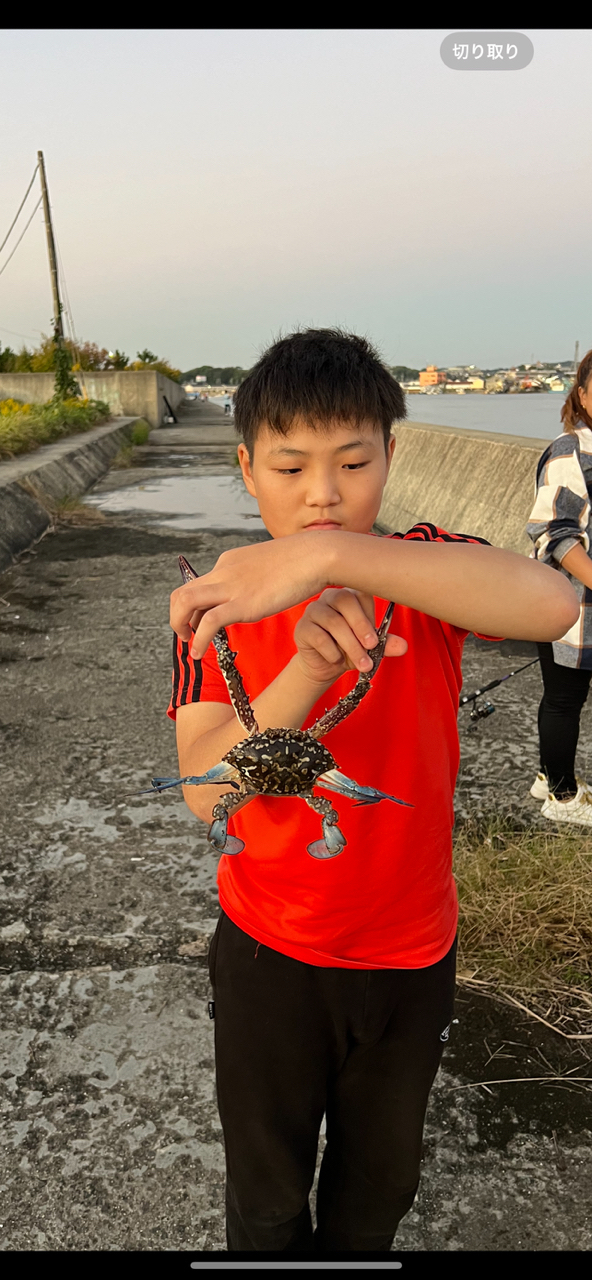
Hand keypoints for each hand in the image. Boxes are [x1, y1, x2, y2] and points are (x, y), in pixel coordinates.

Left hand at [170, 534, 335, 655]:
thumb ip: (256, 579)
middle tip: (186, 635)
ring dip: (179, 626)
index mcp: (228, 562)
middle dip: (177, 616)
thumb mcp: (270, 567)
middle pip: (182, 592)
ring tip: (188, 645)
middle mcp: (223, 571)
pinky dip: (198, 640)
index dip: (194, 609)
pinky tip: (198, 653)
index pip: (199, 585)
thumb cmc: (304, 562)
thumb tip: (259, 591)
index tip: (199, 624)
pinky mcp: (243, 603)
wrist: (318, 555)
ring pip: (185, 602)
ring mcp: (231, 587)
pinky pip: (208, 622)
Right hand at [293, 588, 406, 685]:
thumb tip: (402, 646)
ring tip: (362, 663)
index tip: (377, 637)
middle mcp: (330, 596)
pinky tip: (337, 659)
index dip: (370, 613)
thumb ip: (385, 644)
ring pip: (333, 621)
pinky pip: (319, 637)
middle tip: (372, 646)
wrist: (326, 667)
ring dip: (351, 645)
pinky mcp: (302, 627)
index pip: (361, 593)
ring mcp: (313, 610)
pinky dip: (332, 652)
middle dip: (361, 625)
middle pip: (345, 600)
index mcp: (350, 595)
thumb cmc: (349, 649)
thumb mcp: (370, 648)